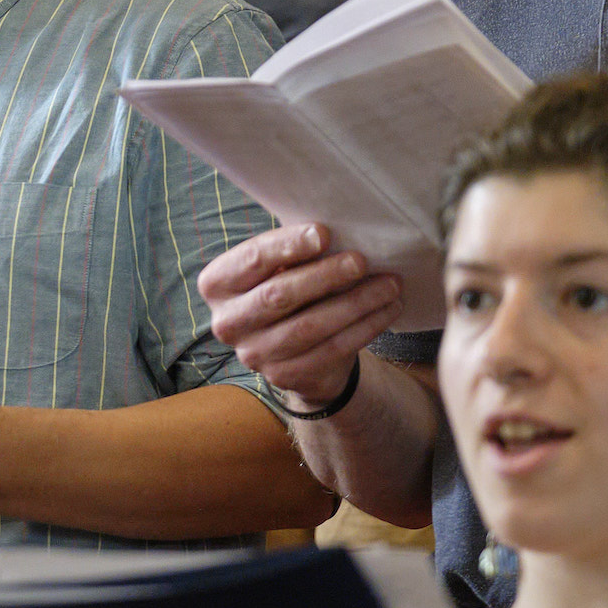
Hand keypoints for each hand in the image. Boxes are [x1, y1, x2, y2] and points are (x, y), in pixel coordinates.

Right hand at [200, 225, 401, 411]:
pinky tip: (388, 309)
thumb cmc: (288, 288)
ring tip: (389, 284)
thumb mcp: (279, 267)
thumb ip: (294, 252)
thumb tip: (340, 231)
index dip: (288, 245)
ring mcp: (253, 354)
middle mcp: (227, 322)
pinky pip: (331, 349)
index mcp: (217, 284)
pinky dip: (365, 327)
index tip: (324, 233)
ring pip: (310, 326)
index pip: (252, 260)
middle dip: (325, 275)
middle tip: (362, 261)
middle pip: (279, 295)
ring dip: (356, 303)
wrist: (292, 348)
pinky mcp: (283, 376)